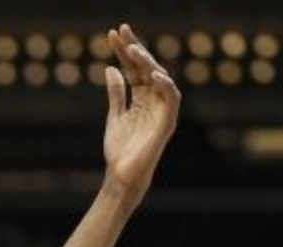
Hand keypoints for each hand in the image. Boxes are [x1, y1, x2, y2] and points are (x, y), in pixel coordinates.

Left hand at [101, 22, 180, 200]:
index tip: (113, 33)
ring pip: (160, 80)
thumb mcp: (115, 116)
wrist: (121, 177)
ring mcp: (161, 112)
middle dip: (135, 49)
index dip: (125, 51)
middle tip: (122, 32)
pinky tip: (154, 75)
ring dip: (147, 63)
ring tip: (133, 50)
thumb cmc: (120, 150)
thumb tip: (110, 68)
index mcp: (142, 99)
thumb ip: (116, 93)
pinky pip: (172, 101)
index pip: (134, 69)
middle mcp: (154, 102)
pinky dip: (166, 87)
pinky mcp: (166, 125)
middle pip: (146, 69)